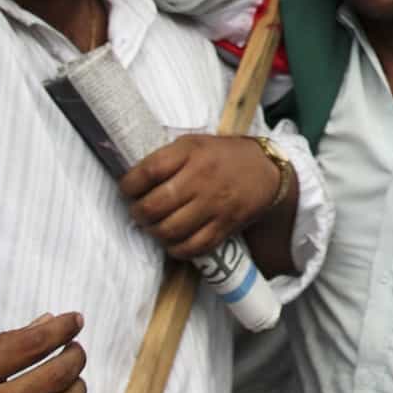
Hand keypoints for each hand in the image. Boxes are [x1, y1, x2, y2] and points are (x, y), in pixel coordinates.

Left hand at [119, 133, 283, 260]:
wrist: (266, 170)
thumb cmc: (222, 155)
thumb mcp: (194, 144)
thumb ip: (166, 158)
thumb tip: (132, 181)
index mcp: (191, 152)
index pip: (149, 171)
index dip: (129, 185)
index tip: (126, 189)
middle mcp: (202, 178)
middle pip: (155, 205)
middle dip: (138, 213)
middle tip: (139, 211)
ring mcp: (214, 204)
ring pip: (171, 230)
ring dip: (154, 232)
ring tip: (154, 226)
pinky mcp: (225, 226)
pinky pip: (193, 246)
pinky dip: (176, 249)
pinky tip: (173, 241)